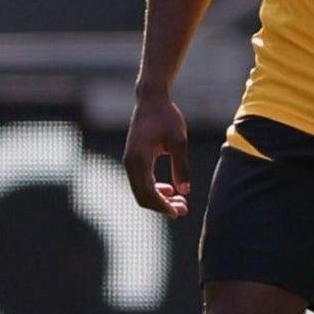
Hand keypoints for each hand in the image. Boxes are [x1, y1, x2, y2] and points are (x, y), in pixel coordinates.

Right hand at [123, 92, 190, 217]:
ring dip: (159, 199)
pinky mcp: (133, 159)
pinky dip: (154, 189)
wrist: (151, 101)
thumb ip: (181, 166)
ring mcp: (130, 162)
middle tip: (184, 210)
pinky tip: (170, 189)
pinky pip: (141, 181)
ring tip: (180, 202)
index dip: (162, 206)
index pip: (148, 193)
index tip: (179, 212)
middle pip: (142, 195)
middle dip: (162, 206)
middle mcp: (130, 163)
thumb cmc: (166, 117)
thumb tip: (184, 191)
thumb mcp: (179, 141)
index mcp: (139, 160)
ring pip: (141, 190)